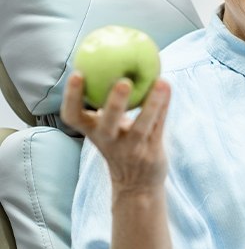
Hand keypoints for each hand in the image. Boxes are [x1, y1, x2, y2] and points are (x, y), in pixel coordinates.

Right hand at [60, 73, 170, 197]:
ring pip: (141, 126)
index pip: (73, 117)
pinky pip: (159, 126)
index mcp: (93, 132)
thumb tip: (110, 63)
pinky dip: (164, 106)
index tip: (78, 73)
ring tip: (161, 82)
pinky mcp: (151, 153)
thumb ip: (107, 104)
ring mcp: (131, 149)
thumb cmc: (120, 146)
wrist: (136, 185)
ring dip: (151, 104)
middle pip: (108, 124)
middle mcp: (109, 141)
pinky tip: (168, 87)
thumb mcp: (109, 127)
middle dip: (114, 104)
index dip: (72, 97)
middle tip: (123, 81)